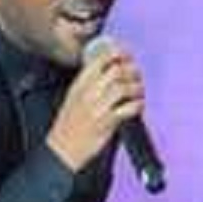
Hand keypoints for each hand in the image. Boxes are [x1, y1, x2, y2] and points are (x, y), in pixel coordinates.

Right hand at [47, 43, 144, 171]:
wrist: (63, 148)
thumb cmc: (70, 125)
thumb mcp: (75, 97)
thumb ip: (90, 83)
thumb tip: (112, 70)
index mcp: (80, 84)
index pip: (100, 60)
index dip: (117, 53)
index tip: (127, 55)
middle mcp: (89, 93)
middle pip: (116, 71)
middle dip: (132, 70)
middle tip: (137, 76)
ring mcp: (98, 107)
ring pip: (124, 87)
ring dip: (137, 88)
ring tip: (139, 92)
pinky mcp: (107, 122)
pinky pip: (129, 108)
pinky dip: (138, 105)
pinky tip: (138, 106)